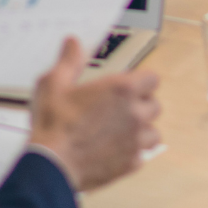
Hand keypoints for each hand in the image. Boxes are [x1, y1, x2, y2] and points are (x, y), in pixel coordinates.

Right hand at [29, 37, 161, 191]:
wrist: (52, 165)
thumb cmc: (54, 124)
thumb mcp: (54, 83)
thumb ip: (68, 60)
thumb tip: (73, 43)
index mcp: (121, 90)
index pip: (152, 78)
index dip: (142, 81)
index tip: (130, 86)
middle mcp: (134, 113)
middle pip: (155, 105)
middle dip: (141, 105)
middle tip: (121, 109)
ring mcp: (135, 140)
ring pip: (153, 132)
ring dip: (141, 131)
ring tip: (120, 131)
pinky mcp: (131, 163)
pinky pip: (141, 156)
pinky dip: (131, 154)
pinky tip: (114, 151)